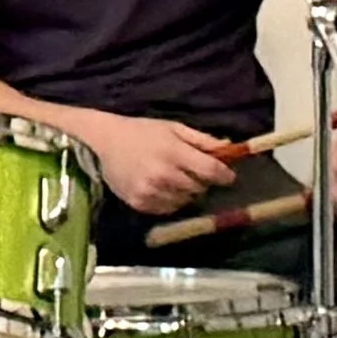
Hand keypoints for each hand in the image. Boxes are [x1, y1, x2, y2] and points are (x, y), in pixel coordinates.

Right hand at [82, 114, 236, 214]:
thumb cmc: (144, 132)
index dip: (224, 175)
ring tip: (177, 180)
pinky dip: (171, 201)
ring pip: (184, 202)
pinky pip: (167, 209)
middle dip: (202, 182)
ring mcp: (150, 191)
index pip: (210, 170)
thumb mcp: (174, 128)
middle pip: (199, 188)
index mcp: (174, 152)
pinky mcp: (139, 203)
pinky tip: (163, 188)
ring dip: (187, 194)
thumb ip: (202, 140)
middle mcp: (163, 175)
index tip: (228, 177)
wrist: (107, 141)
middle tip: (195, 174)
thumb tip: (229, 148)